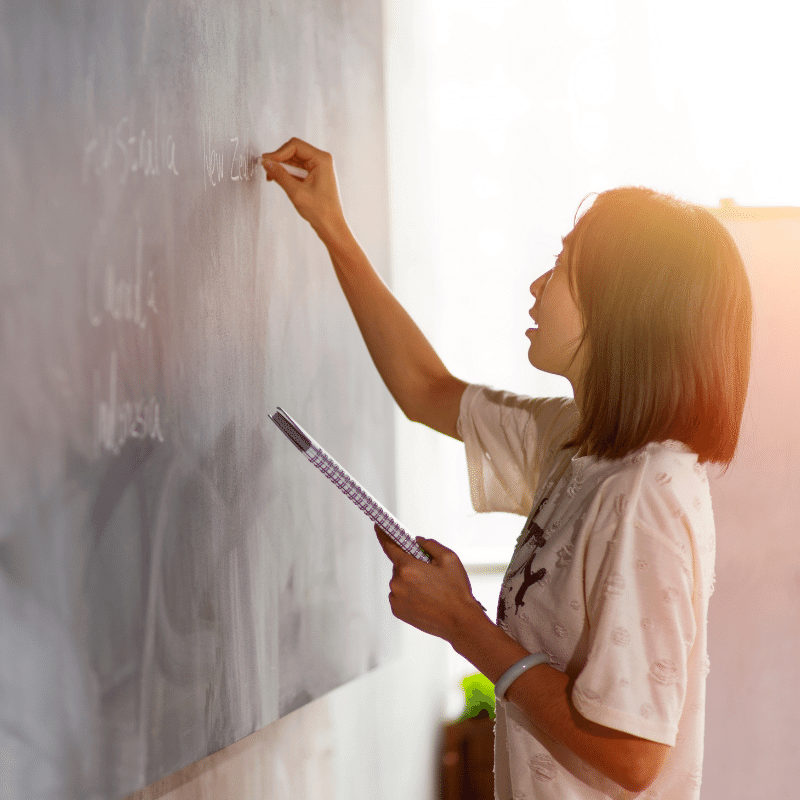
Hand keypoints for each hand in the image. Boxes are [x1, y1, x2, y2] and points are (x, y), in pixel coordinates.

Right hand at [261, 138, 347, 243]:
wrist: (331, 226)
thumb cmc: (320, 211)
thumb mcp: (296, 192)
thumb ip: (280, 175)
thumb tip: (266, 162)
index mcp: (322, 159)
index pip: (295, 146)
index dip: (278, 153)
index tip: (265, 162)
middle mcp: (321, 160)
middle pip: (294, 150)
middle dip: (279, 159)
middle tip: (266, 170)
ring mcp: (318, 168)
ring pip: (294, 160)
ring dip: (282, 167)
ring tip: (271, 177)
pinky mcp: (314, 176)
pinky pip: (297, 169)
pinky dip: (287, 173)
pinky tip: (278, 180)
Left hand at [374, 525, 485, 641]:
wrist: (460, 622)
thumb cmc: (456, 591)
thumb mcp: (449, 559)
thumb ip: (430, 544)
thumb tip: (417, 541)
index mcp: (408, 567)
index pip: (390, 546)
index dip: (383, 535)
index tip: (378, 527)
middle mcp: (397, 583)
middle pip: (399, 565)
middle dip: (411, 565)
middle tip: (429, 572)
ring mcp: (396, 598)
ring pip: (399, 581)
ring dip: (410, 581)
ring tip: (430, 590)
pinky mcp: (397, 611)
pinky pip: (399, 595)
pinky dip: (408, 594)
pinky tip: (425, 599)